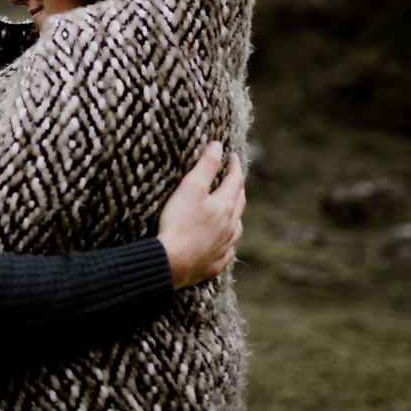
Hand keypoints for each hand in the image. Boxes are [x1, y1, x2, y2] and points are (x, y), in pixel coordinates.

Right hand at [157, 142, 245, 289]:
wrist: (172, 262)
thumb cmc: (179, 223)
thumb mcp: (190, 188)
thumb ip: (206, 166)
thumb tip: (218, 146)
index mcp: (225, 206)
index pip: (235, 180)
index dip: (234, 166)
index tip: (232, 156)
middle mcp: (230, 227)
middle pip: (239, 203)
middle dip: (237, 188)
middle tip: (233, 179)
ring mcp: (223, 247)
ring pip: (236, 228)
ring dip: (235, 216)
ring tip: (231, 210)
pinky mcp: (214, 263)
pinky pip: (226, 251)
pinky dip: (226, 242)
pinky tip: (222, 243)